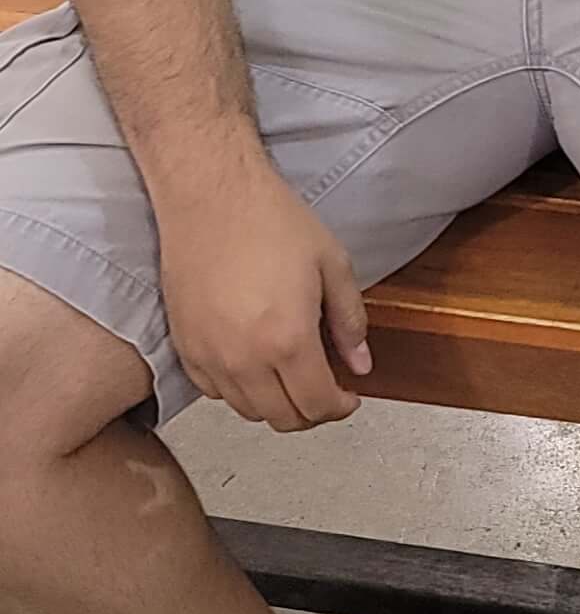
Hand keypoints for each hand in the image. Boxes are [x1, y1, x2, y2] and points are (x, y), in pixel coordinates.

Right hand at [158, 148, 370, 430]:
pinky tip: (254, 365)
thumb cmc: (269, 220)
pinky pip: (213, 392)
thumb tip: (361, 362)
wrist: (210, 194)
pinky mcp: (184, 346)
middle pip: (283, 418)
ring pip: (247, 411)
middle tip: (324, 390)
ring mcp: (209, 356)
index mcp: (287, 339)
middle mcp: (245, 359)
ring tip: (291, 377)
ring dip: (275, 404)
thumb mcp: (331, 263)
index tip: (348, 397)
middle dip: (312, 412)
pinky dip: (238, 391)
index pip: (317, 405)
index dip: (339, 408)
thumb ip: (350, 320)